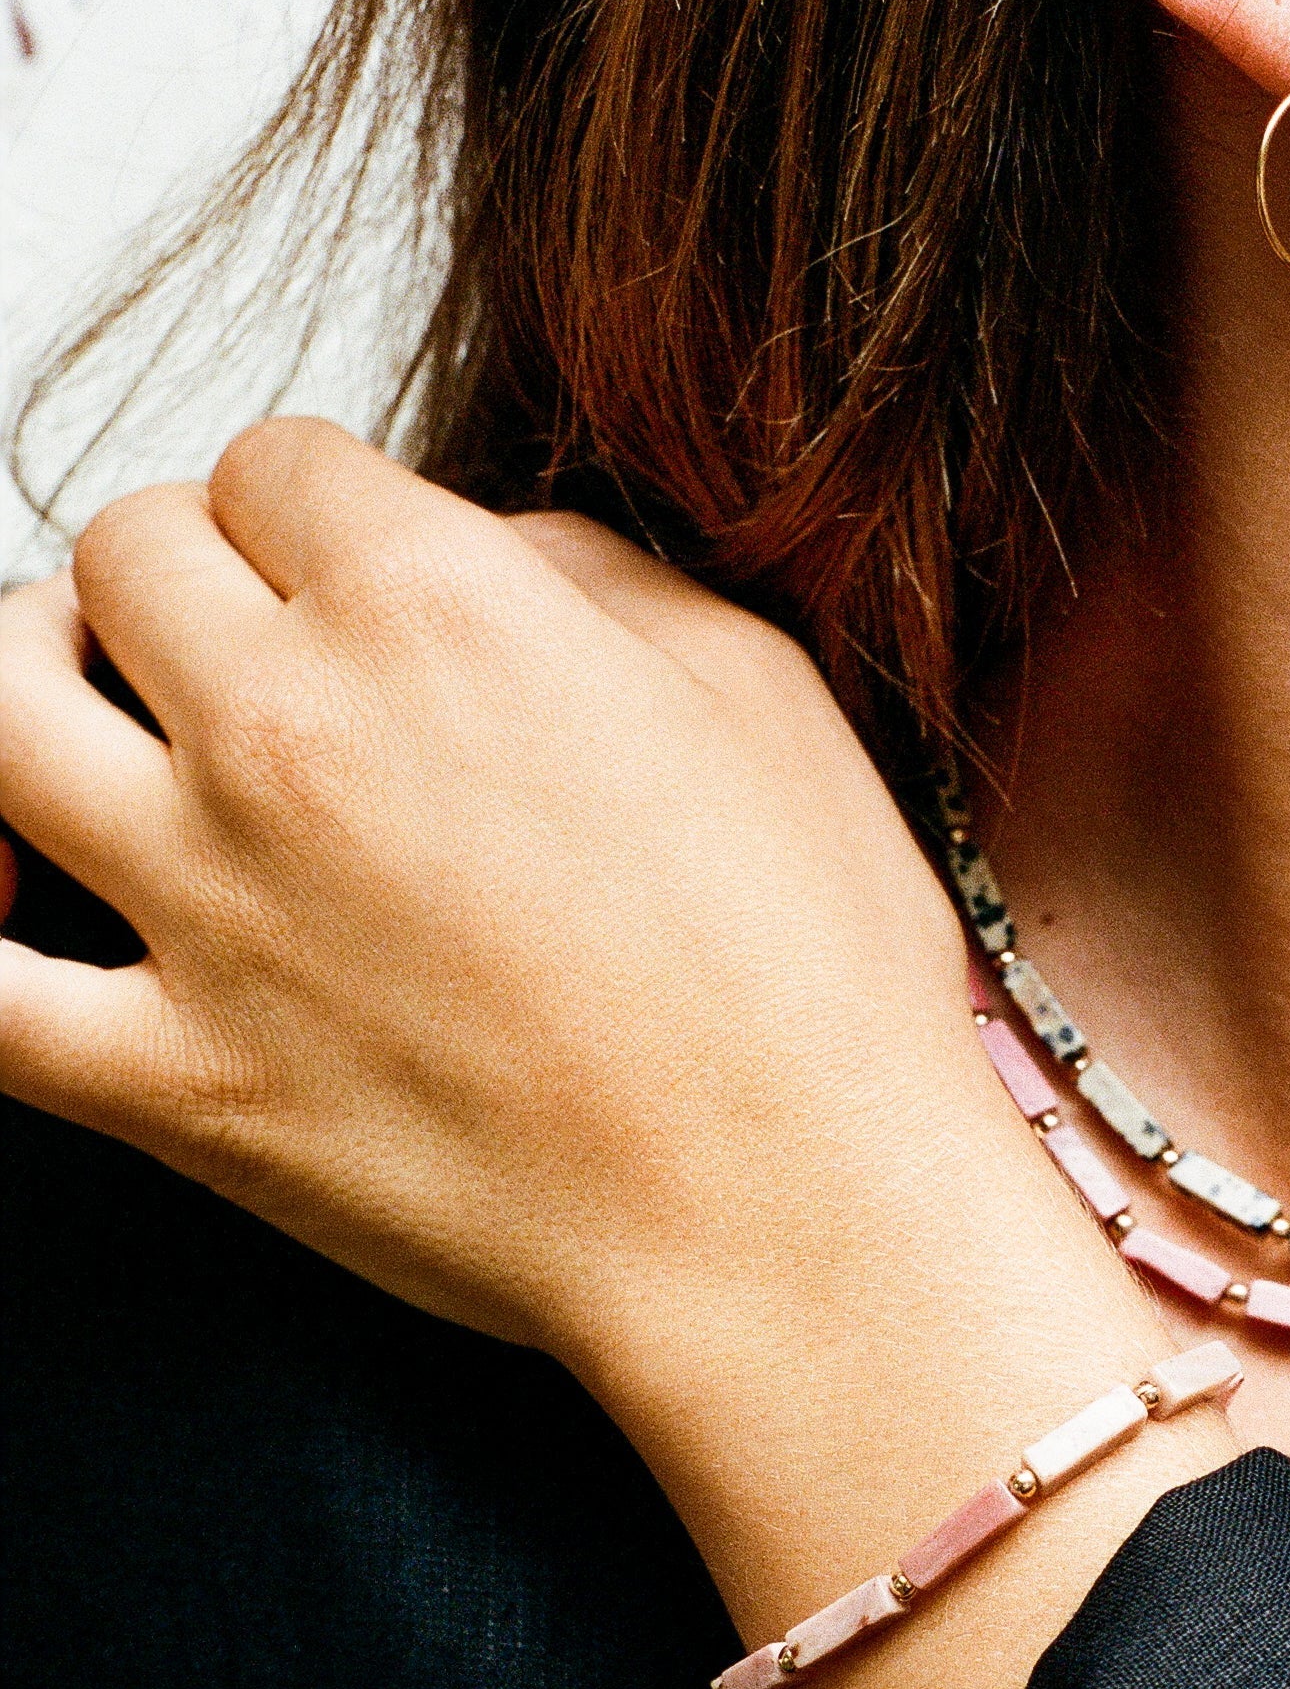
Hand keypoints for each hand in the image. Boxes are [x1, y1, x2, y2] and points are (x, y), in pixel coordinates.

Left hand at [0, 423, 1224, 1688]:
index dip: (313, 514)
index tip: (348, 573)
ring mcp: (211, 910)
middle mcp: (288, 730)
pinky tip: (1, 923)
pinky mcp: (180, 1085)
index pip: (273, 465)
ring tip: (80, 721)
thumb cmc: (809, 979)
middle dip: (179, 580)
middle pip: (120, 553)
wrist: (794, 1223)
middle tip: (238, 646)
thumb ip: (591, 568)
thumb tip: (488, 547)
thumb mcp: (756, 688)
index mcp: (432, 605)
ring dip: (26, 689)